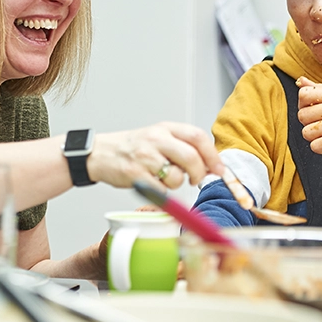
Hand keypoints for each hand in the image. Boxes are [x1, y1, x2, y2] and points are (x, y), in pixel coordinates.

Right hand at [86, 122, 223, 189]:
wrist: (101, 153)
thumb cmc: (134, 148)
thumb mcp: (159, 138)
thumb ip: (184, 147)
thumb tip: (212, 166)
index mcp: (166, 128)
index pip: (198, 137)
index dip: (213, 155)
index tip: (219, 169)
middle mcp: (156, 139)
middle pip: (191, 157)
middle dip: (200, 173)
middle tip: (197, 180)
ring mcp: (145, 156)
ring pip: (176, 176)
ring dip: (177, 183)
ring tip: (166, 178)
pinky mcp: (135, 174)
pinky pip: (160, 189)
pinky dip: (163, 192)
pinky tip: (154, 184)